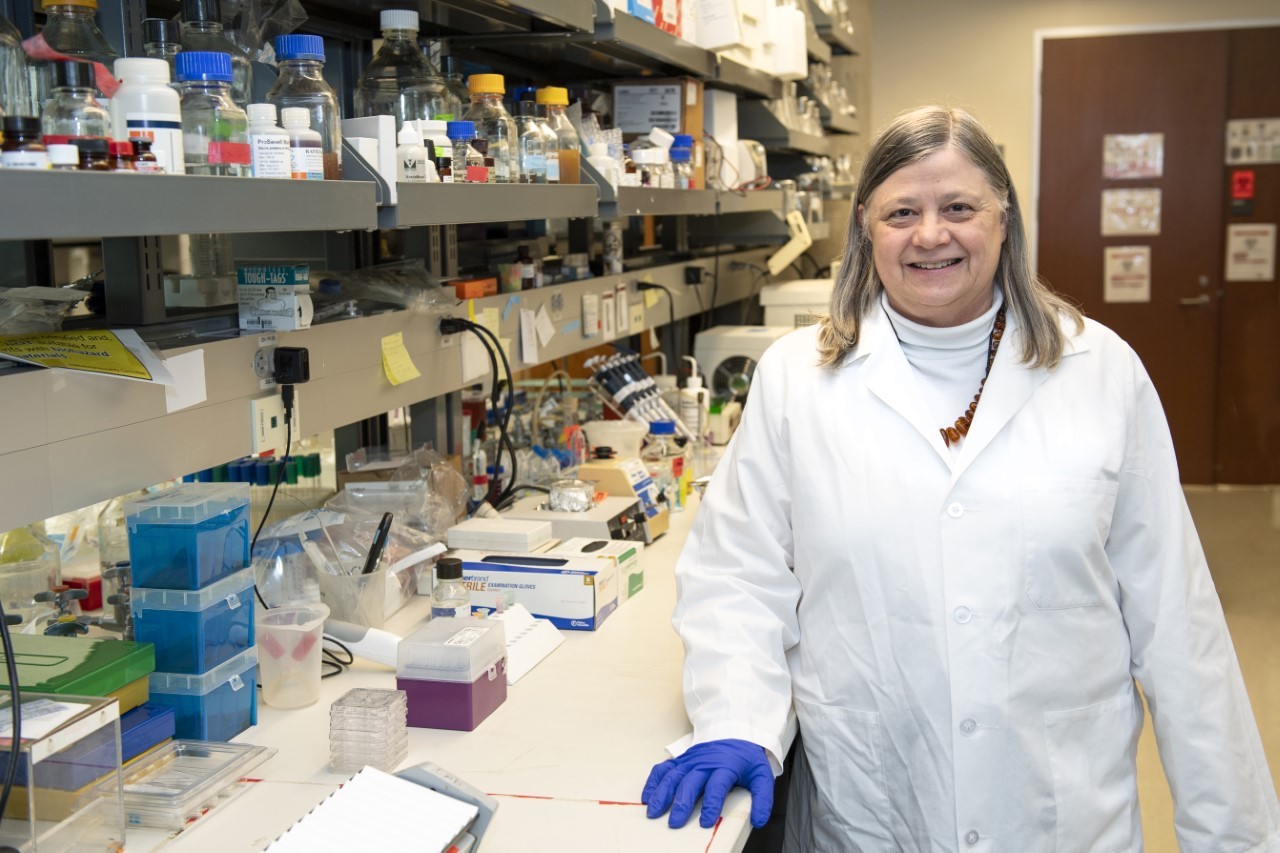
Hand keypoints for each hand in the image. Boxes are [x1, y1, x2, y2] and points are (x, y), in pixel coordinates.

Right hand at [641, 739, 773, 828]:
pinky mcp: (681, 760)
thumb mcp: (761, 775)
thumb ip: (763, 798)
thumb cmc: (746, 758)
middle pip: (690, 782)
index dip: (711, 804)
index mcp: (725, 766)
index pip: (717, 786)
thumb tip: (759, 821)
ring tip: (654, 812)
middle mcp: (705, 762)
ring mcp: (690, 760)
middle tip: (674, 823)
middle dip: (682, 803)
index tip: (706, 822)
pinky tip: (647, 796)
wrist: (735, 732)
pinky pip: (664, 769)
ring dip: (662, 794)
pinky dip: (654, 781)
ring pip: (673, 776)